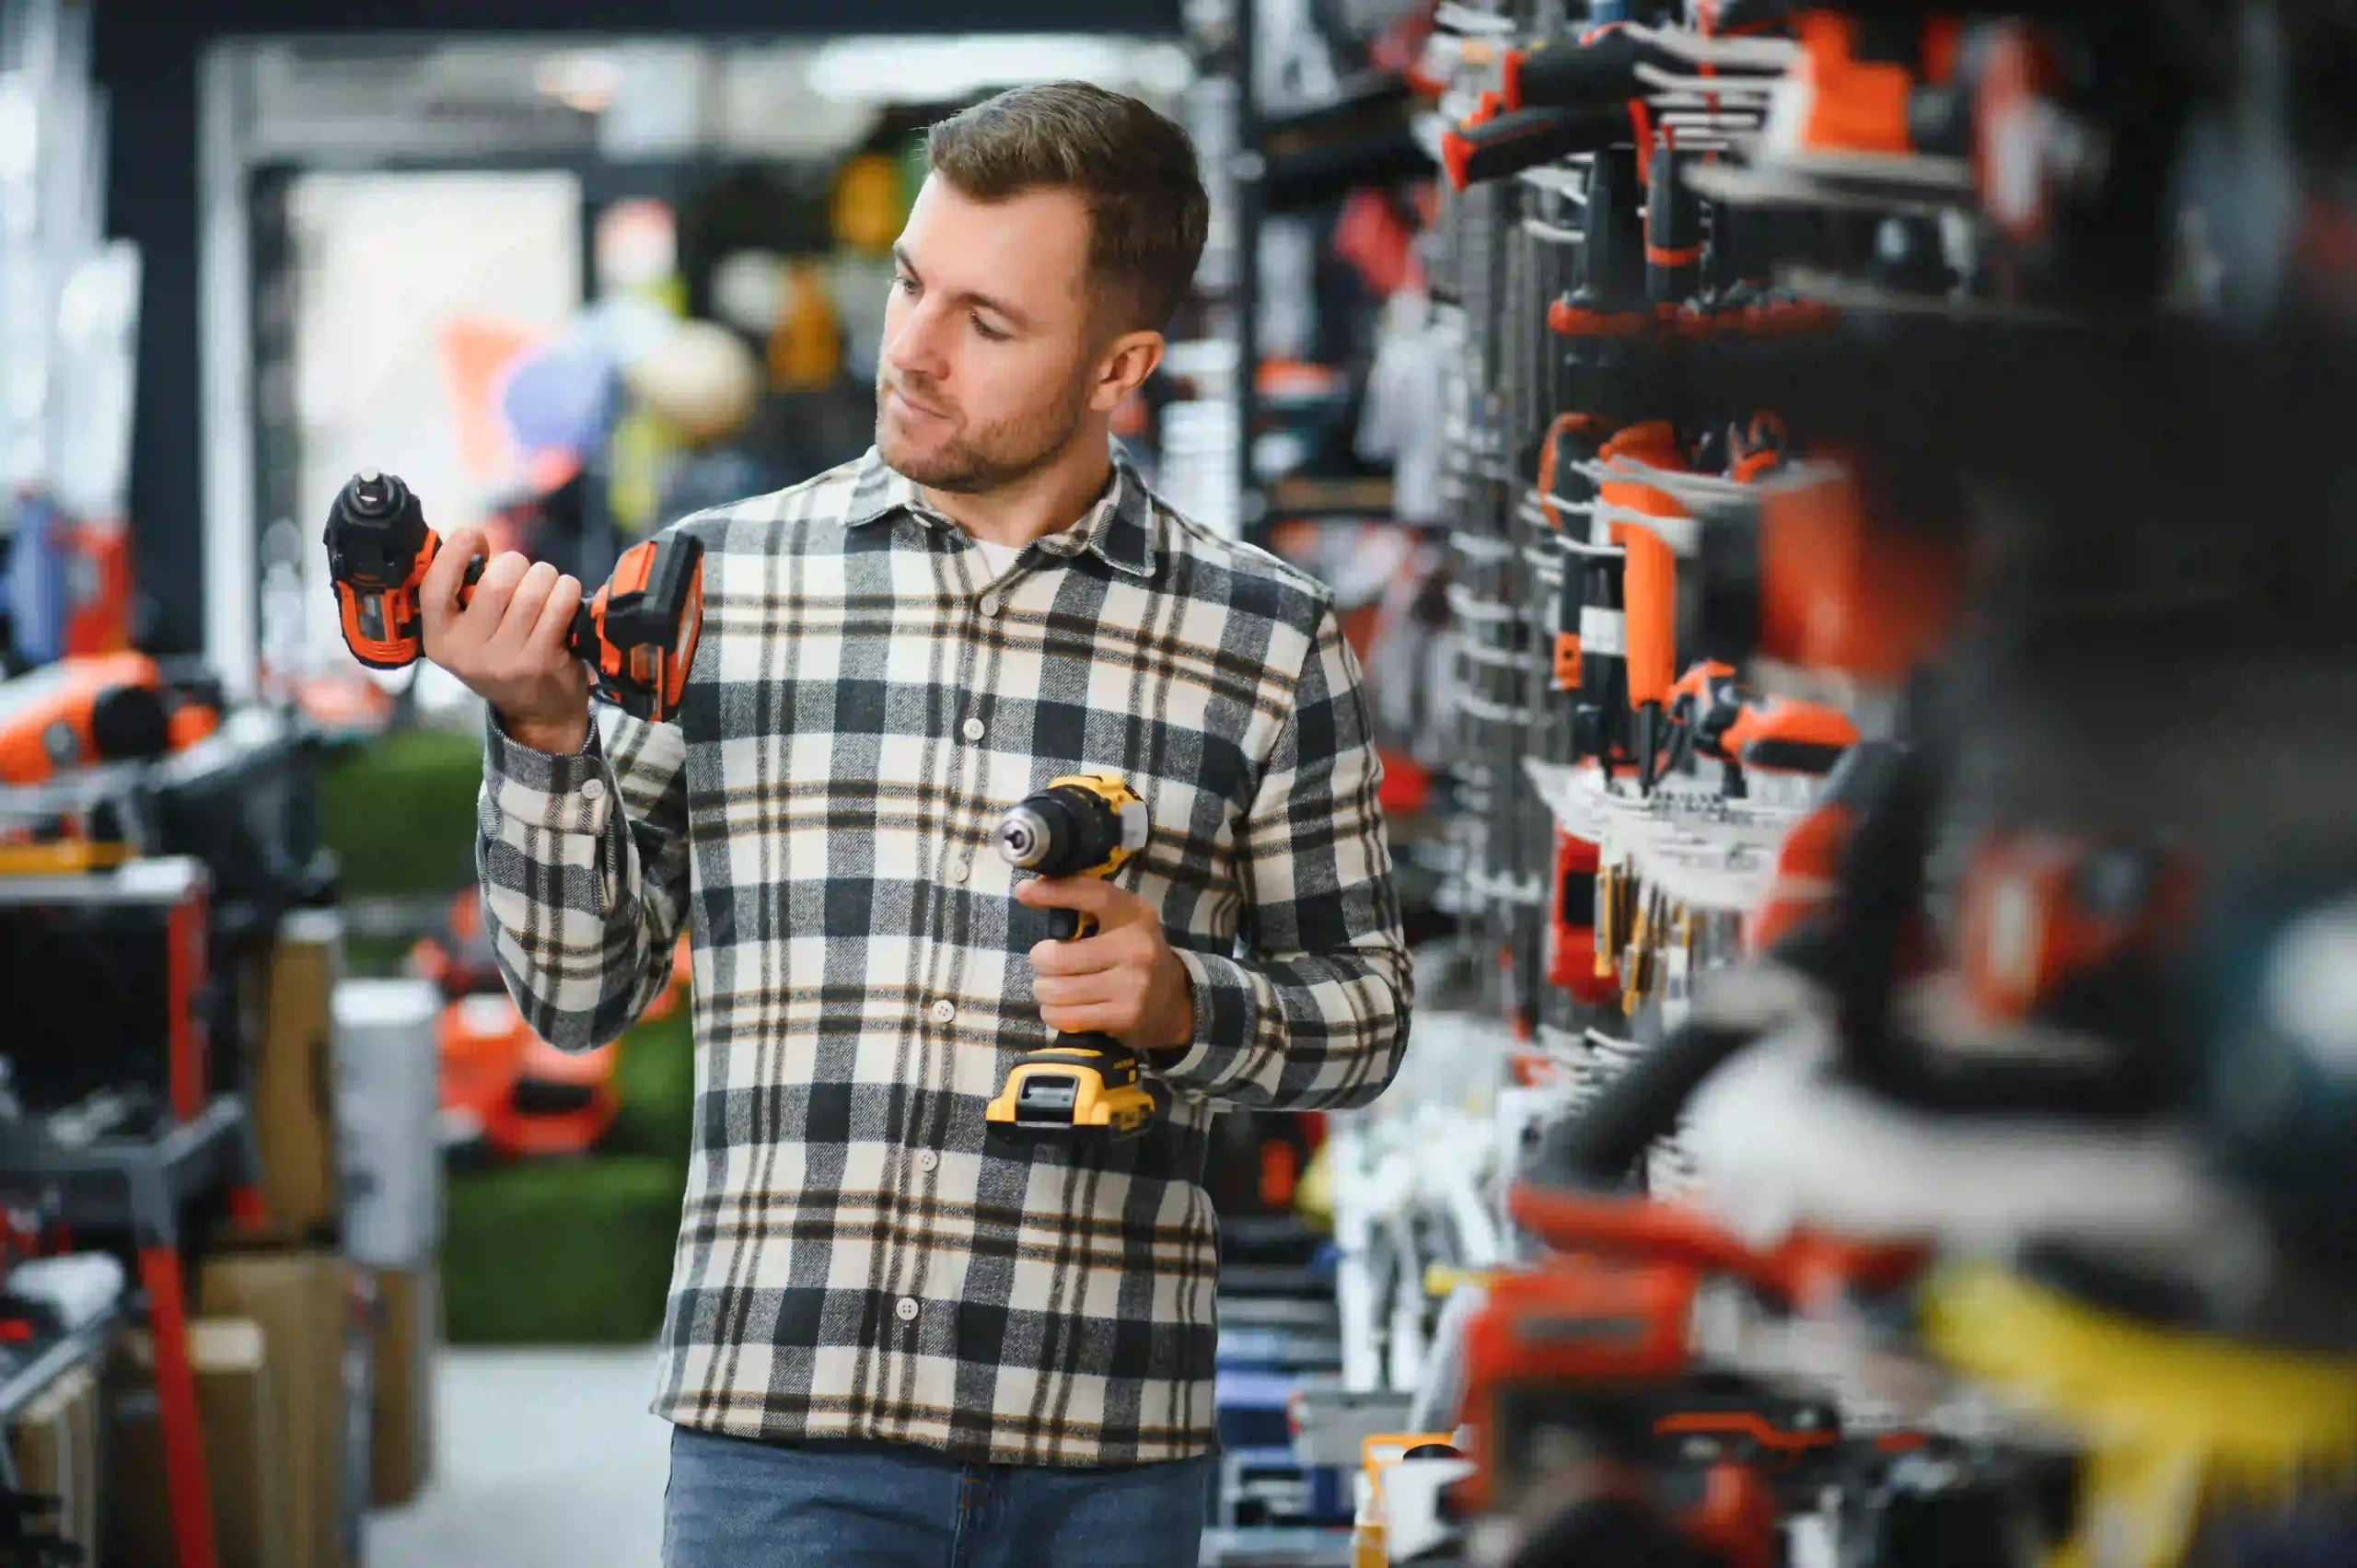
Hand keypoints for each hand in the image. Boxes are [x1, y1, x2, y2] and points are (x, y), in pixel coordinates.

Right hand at [419, 525, 591, 754]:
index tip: (474, 536)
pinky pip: (559, 603)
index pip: (434, 587)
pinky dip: (567, 591)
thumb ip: (465, 595)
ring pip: (532, 588)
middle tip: (524, 574)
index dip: (454, 552)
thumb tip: (472, 540)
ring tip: (547, 588)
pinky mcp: (540, 660)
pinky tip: (564, 599)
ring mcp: (504, 659)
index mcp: (439, 639)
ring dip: (547, 576)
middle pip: (496, 580)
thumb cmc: (504, 658)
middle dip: (517, 564)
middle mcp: (466, 652)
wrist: (538, 714)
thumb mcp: (470, 635)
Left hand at [1017, 876, 1195, 1052]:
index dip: (1056, 893)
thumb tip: (1025, 890)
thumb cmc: (1130, 954)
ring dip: (1045, 991)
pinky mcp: (1125, 1016)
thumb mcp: (1118, 921)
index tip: (1024, 893)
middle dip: (1041, 962)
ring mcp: (1133, 984)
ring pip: (1056, 990)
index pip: (1093, 894)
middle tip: (1047, 964)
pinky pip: (1065, 1016)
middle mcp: (1136, 947)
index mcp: (1134, 914)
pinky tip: (1063, 1007)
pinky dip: (1053, 1013)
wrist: (1172, 1000)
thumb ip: (1080, 904)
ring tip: (1053, 988)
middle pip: (1057, 957)